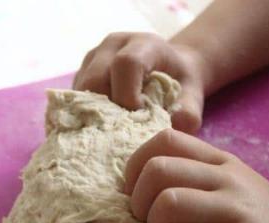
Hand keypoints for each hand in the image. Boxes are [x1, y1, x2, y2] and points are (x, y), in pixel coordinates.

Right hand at [74, 33, 207, 133]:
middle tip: (124, 129)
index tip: (139, 115)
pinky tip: (102, 127)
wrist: (171, 71)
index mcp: (143, 44)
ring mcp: (93, 58)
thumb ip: (187, 114)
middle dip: (107, 110)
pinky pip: (74, 98)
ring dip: (94, 115)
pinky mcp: (81, 73)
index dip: (128, 95)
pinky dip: (85, 116)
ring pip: (80, 91)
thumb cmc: (181, 85)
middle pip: (95, 79)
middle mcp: (113, 46)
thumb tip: (165, 132)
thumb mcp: (194, 97)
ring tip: (114, 129)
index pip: (126, 64)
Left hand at [124, 129, 268, 222]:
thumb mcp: (240, 191)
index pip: (164, 140)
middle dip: (139, 204)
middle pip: (156, 170)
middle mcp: (229, 179)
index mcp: (225, 162)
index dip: (136, 169)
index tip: (141, 200)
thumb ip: (203, 183)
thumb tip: (147, 192)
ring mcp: (238, 211)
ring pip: (167, 204)